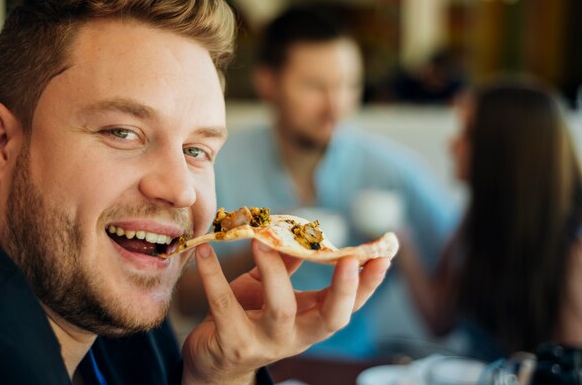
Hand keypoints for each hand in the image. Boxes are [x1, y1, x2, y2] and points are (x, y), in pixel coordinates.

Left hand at [180, 240, 390, 384]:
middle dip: (343, 290)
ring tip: (260, 240)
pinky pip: (224, 306)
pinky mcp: (232, 344)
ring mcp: (265, 343)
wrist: (213, 359)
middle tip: (349, 258)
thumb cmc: (248, 315)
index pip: (348, 305)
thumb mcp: (271, 289)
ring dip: (273, 271)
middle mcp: (295, 336)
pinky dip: (212, 277)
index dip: (368, 285)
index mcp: (310, 320)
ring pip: (280, 310)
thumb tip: (297, 230)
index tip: (384, 257)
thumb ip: (285, 263)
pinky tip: (205, 253)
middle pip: (330, 319)